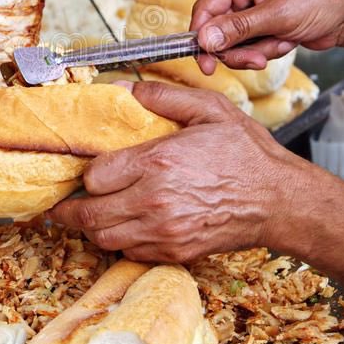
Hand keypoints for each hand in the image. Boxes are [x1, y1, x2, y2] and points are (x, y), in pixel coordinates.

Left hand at [48, 82, 295, 264]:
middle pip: (90, 214)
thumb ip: (163, 97)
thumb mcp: (210, 110)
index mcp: (158, 162)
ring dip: (92, 228)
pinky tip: (124, 227)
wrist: (280, 201)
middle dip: (70, 210)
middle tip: (63, 205)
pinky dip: (119, 242)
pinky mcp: (175, 252)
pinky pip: (130, 254)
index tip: (88, 170)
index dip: (87, 173)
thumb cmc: (246, 154)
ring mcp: (165, 231)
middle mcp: (155, 200)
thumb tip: (124, 90)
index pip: (95, 176)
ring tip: (90, 215)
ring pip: (105, 239)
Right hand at [190, 0, 343, 74]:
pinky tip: (285, 41)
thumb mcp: (277, 15)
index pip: (206, 7)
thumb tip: (206, 38)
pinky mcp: (259, 25)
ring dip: (256, 51)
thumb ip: (238, 28)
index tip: (206, 61)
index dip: (202, 36)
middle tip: (256, 59)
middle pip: (217, 30)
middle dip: (238, 48)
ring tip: (280, 43)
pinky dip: (266, 50)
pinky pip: (248, 47)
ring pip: (232, 43)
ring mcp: (249, 9)